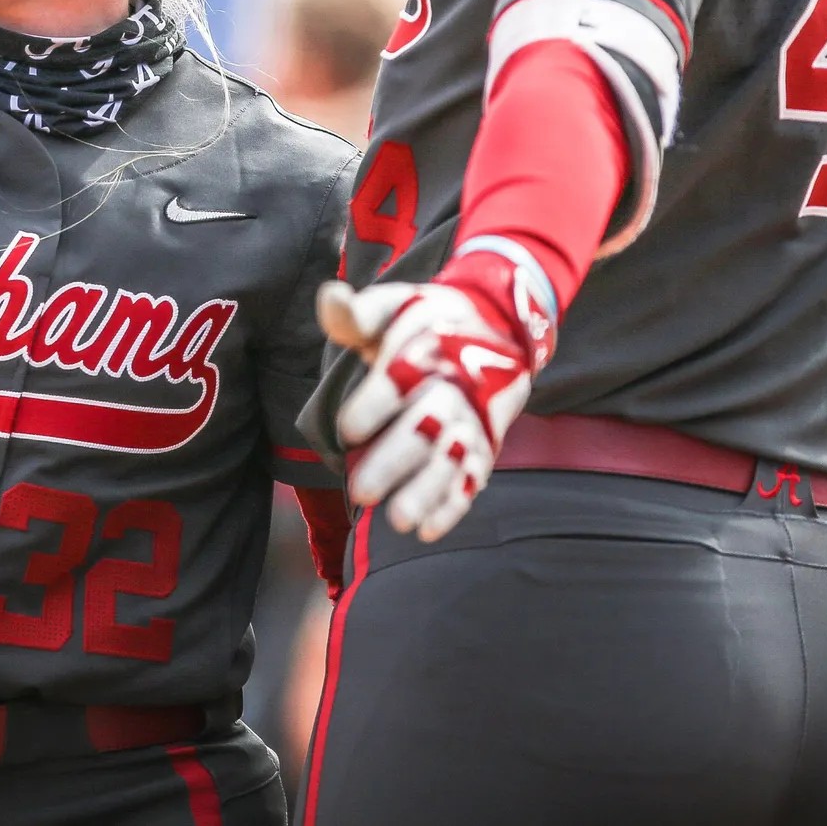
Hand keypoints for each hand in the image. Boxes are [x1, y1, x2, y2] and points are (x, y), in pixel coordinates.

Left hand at [320, 249, 546, 540]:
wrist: (497, 329)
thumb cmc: (426, 323)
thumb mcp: (394, 306)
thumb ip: (358, 312)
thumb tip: (329, 296)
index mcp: (429, 351)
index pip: (400, 379)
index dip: (374, 404)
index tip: (347, 428)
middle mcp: (454, 389)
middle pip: (426, 427)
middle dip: (395, 460)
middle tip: (359, 491)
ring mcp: (471, 423)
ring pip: (451, 460)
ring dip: (426, 492)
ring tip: (398, 521)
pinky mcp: (482, 448)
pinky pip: (472, 479)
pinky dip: (453, 505)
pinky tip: (429, 530)